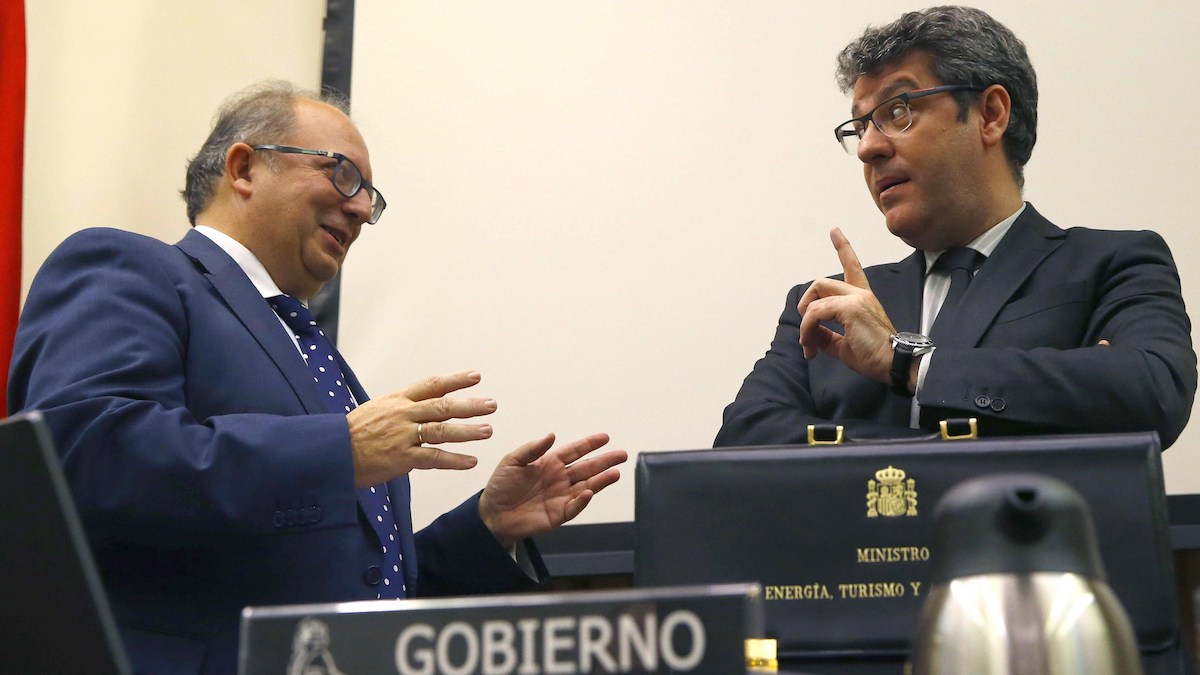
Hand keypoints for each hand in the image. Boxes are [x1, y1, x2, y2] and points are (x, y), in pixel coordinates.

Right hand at [346, 371, 496, 487]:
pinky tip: (471, 462)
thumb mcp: (376, 410)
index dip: (455, 380)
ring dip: (467, 430)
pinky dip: (454, 460)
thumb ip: (401, 407)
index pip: (431, 385)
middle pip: (442, 405)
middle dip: (469, 405)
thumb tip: (422, 404)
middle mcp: (402, 414)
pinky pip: (433, 458)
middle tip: (492, 405)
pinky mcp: (401, 458)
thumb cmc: (352, 433)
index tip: (476, 376)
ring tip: (488, 430)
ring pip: (441, 430)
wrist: (331, 453)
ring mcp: (402, 436)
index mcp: (397, 400)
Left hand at [478, 432, 626, 547]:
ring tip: (616, 473)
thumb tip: (552, 435)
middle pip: (586, 468)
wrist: (492, 515)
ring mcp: (561, 496)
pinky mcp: (558, 515)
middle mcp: (559, 478)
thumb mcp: (512, 461)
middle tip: (621, 454)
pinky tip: (589, 492)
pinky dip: (582, 500)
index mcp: (549, 463)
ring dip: (601, 480)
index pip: (574, 451)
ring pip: (586, 486)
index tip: (605, 437)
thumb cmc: (500, 486)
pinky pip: (574, 506)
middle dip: (604, 461)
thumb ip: (532, 449)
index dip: (589, 444)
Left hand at [796, 227, 895, 382]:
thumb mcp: (844, 344)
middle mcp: (860, 294)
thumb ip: (827, 335)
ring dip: (805, 322)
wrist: (894, 364)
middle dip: (805, 303)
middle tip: (807, 331)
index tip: (835, 231)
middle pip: (821, 283)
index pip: (852, 266)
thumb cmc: (875, 356)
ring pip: (815, 297)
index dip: (843, 247)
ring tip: (809, 344)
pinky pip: (815, 312)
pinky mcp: (851, 308)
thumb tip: (810, 335)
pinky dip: (807, 328)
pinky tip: (811, 344)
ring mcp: (856, 299)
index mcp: (862, 299)